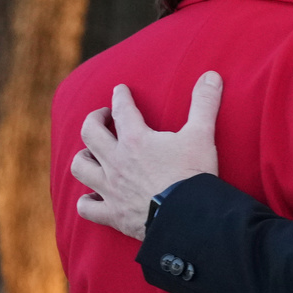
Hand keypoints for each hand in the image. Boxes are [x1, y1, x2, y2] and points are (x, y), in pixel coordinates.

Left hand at [71, 71, 223, 239]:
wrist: (186, 217)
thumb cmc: (193, 174)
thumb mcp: (202, 135)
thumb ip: (204, 103)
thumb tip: (212, 75)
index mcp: (136, 140)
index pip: (122, 109)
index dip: (120, 96)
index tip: (120, 90)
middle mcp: (116, 161)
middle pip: (90, 133)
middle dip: (94, 120)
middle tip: (103, 116)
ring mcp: (110, 188)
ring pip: (80, 167)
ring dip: (84, 157)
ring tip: (91, 153)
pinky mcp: (112, 213)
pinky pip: (86, 207)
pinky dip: (87, 201)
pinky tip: (92, 196)